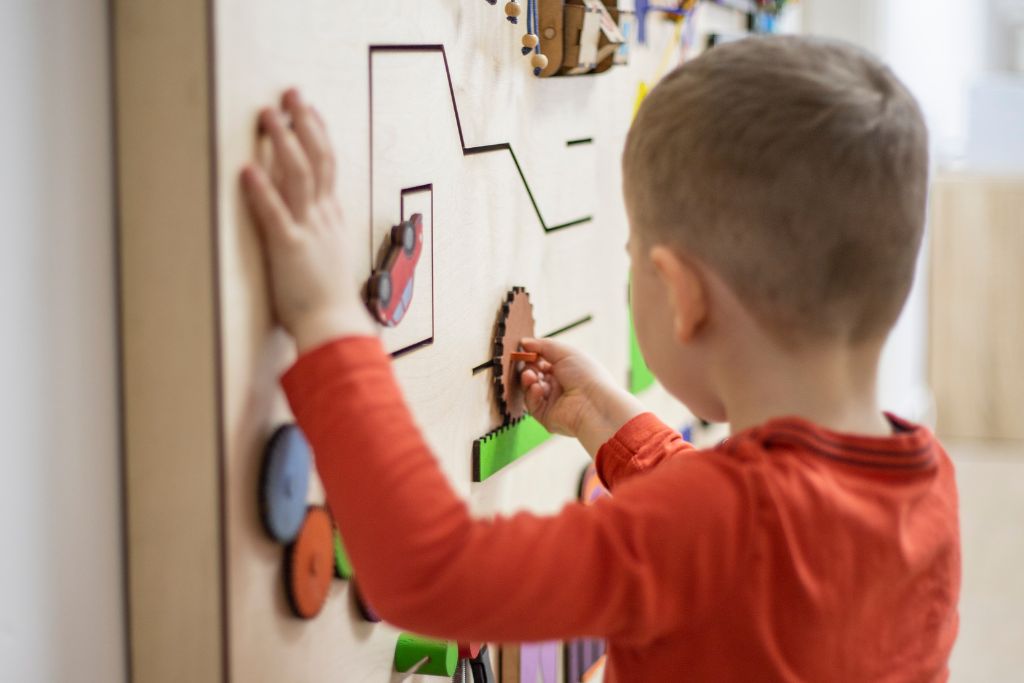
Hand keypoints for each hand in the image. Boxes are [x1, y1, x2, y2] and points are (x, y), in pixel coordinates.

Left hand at [241, 89, 374, 352]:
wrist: (334, 327)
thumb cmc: (327, 302)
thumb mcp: (325, 261)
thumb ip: (317, 239)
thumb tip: (307, 229)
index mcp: (332, 220)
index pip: (328, 166)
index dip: (318, 134)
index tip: (308, 110)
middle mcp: (324, 218)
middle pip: (318, 159)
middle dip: (303, 123)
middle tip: (291, 93)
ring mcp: (309, 231)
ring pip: (300, 176)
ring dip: (283, 142)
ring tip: (268, 115)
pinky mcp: (290, 248)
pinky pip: (275, 213)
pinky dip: (261, 190)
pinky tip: (246, 169)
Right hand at [520, 338, 645, 456]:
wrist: (595, 404)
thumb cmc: (586, 375)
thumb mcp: (565, 352)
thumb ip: (542, 345)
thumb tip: (523, 343)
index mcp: (567, 371)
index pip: (543, 362)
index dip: (533, 357)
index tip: (526, 351)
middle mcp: (560, 387)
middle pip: (534, 376)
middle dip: (528, 368)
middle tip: (529, 365)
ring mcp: (553, 402)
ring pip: (530, 390)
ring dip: (527, 380)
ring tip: (530, 376)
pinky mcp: (548, 417)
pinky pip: (532, 405)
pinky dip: (532, 395)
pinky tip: (537, 388)